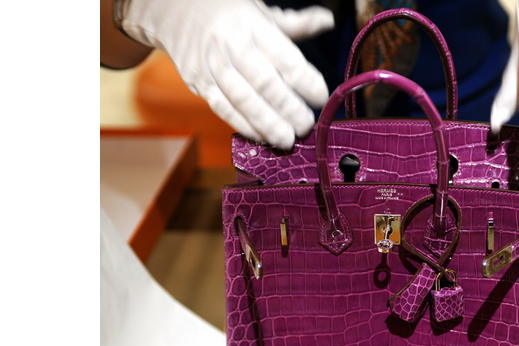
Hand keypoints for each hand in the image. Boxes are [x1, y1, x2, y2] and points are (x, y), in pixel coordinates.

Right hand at [122, 0, 333, 148]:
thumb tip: (327, 21)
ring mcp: (212, 66)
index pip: (284, 57)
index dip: (305, 80)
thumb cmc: (226, 12)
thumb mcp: (260, 11)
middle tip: (307, 125)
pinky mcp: (198, 83)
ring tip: (288, 139)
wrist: (171, 10)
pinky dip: (244, 125)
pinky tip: (262, 137)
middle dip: (289, 108)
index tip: (322, 97)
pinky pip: (223, 108)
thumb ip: (295, 23)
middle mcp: (231, 45)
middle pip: (264, 83)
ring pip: (242, 100)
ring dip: (267, 123)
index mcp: (252, 24)